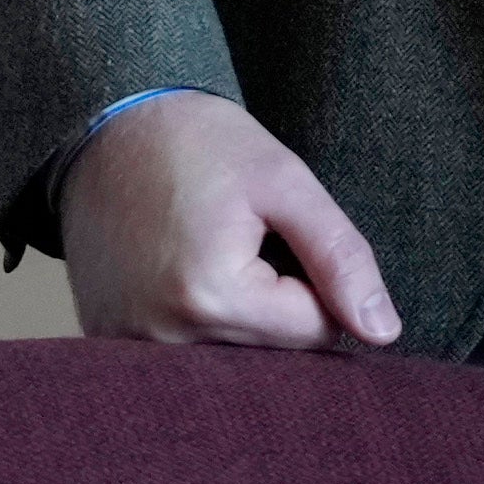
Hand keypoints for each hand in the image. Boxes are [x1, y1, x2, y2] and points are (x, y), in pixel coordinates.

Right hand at [60, 90, 402, 349]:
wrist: (101, 125)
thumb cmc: (195, 143)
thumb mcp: (282, 181)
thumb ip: (340, 255)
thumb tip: (382, 333)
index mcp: (212, 298)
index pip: (316, 330)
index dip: (312, 277)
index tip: (273, 231)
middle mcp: (163, 339)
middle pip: (273, 355)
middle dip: (277, 305)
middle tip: (240, 240)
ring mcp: (128, 346)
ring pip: (233, 358)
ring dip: (237, 316)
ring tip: (205, 252)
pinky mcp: (109, 341)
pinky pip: (185, 354)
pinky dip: (195, 322)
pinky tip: (176, 270)